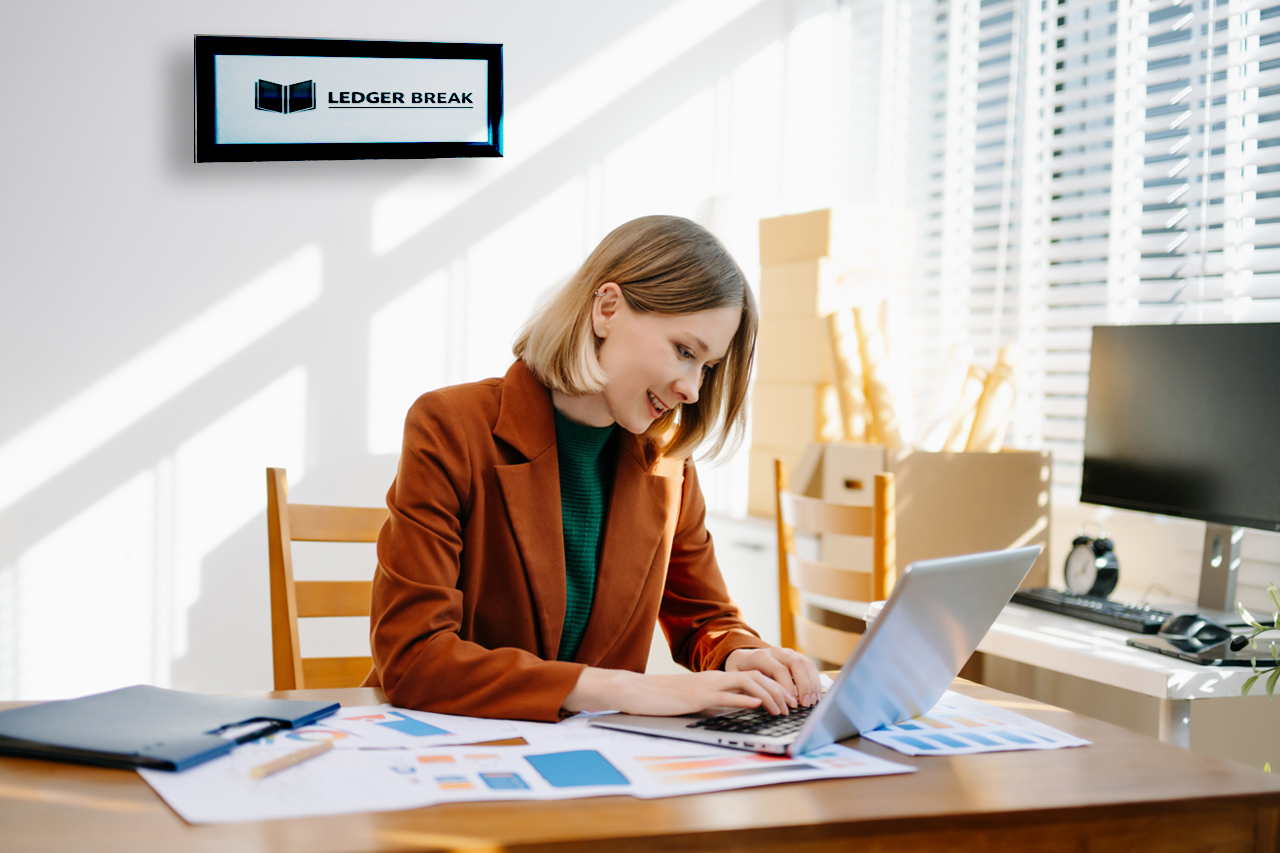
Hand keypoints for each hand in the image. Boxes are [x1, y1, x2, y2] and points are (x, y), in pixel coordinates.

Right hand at [562, 667, 796, 715]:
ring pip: (747, 683)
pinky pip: (726, 695)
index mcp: (717, 678)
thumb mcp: (696, 701)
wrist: (638, 692)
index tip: (788, 700)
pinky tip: (757, 704)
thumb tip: (735, 710)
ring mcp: (708, 685)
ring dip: (769, 695)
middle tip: (793, 706)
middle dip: (780, 691)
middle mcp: (716, 677)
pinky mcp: (698, 696)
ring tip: (782, 708)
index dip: (775, 687)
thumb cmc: (665, 699)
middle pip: (757, 677)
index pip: (754, 677)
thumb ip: (715, 703)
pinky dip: (744, 699)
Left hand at [724, 646, 821, 708]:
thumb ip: (749, 689)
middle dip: (803, 685)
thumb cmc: (741, 673)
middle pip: (796, 663)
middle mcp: (776, 651)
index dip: (787, 688)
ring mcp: (788, 652)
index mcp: (761, 656)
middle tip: (805, 704)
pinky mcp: (796, 657)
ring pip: (805, 663)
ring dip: (812, 683)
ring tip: (812, 701)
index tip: (791, 705)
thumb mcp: (739, 680)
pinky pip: (809, 666)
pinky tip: (815, 695)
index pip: (779, 670)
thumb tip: (762, 703)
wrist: (743, 659)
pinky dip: (814, 681)